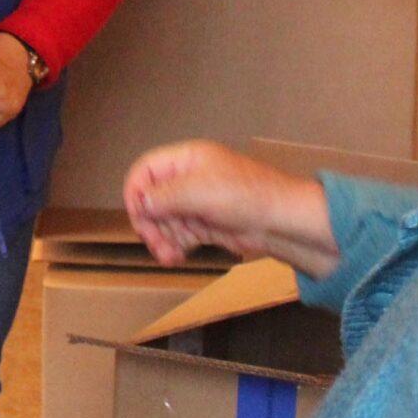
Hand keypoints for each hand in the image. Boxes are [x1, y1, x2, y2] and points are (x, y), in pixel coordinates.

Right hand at [122, 140, 340, 278]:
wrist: (281, 222)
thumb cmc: (243, 196)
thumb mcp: (199, 190)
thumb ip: (164, 195)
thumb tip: (138, 202)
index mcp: (186, 159)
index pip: (146, 170)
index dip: (136, 192)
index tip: (138, 218)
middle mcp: (187, 179)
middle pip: (151, 199)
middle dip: (150, 223)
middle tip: (155, 244)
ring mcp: (196, 203)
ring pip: (163, 221)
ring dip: (161, 239)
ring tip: (169, 257)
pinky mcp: (204, 225)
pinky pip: (178, 235)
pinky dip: (173, 247)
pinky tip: (175, 258)